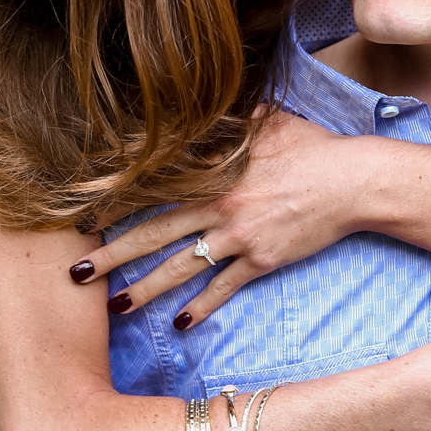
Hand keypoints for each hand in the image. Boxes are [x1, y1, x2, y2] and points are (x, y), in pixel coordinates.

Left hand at [68, 110, 364, 328]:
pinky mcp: (262, 259)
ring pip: (181, 266)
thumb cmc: (314, 147)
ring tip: (116, 308)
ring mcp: (239, 235)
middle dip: (112, 256)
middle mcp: (219, 206)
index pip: (154, 188)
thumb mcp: (272, 121)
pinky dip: (201, 307)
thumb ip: (239, 118)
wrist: (354, 181)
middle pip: (154, 233)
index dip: (117, 204)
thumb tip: (222, 105)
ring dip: (146, 290)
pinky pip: (223, 288)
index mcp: (214, 172)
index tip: (84, 219)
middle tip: (75, 275)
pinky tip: (180, 325)